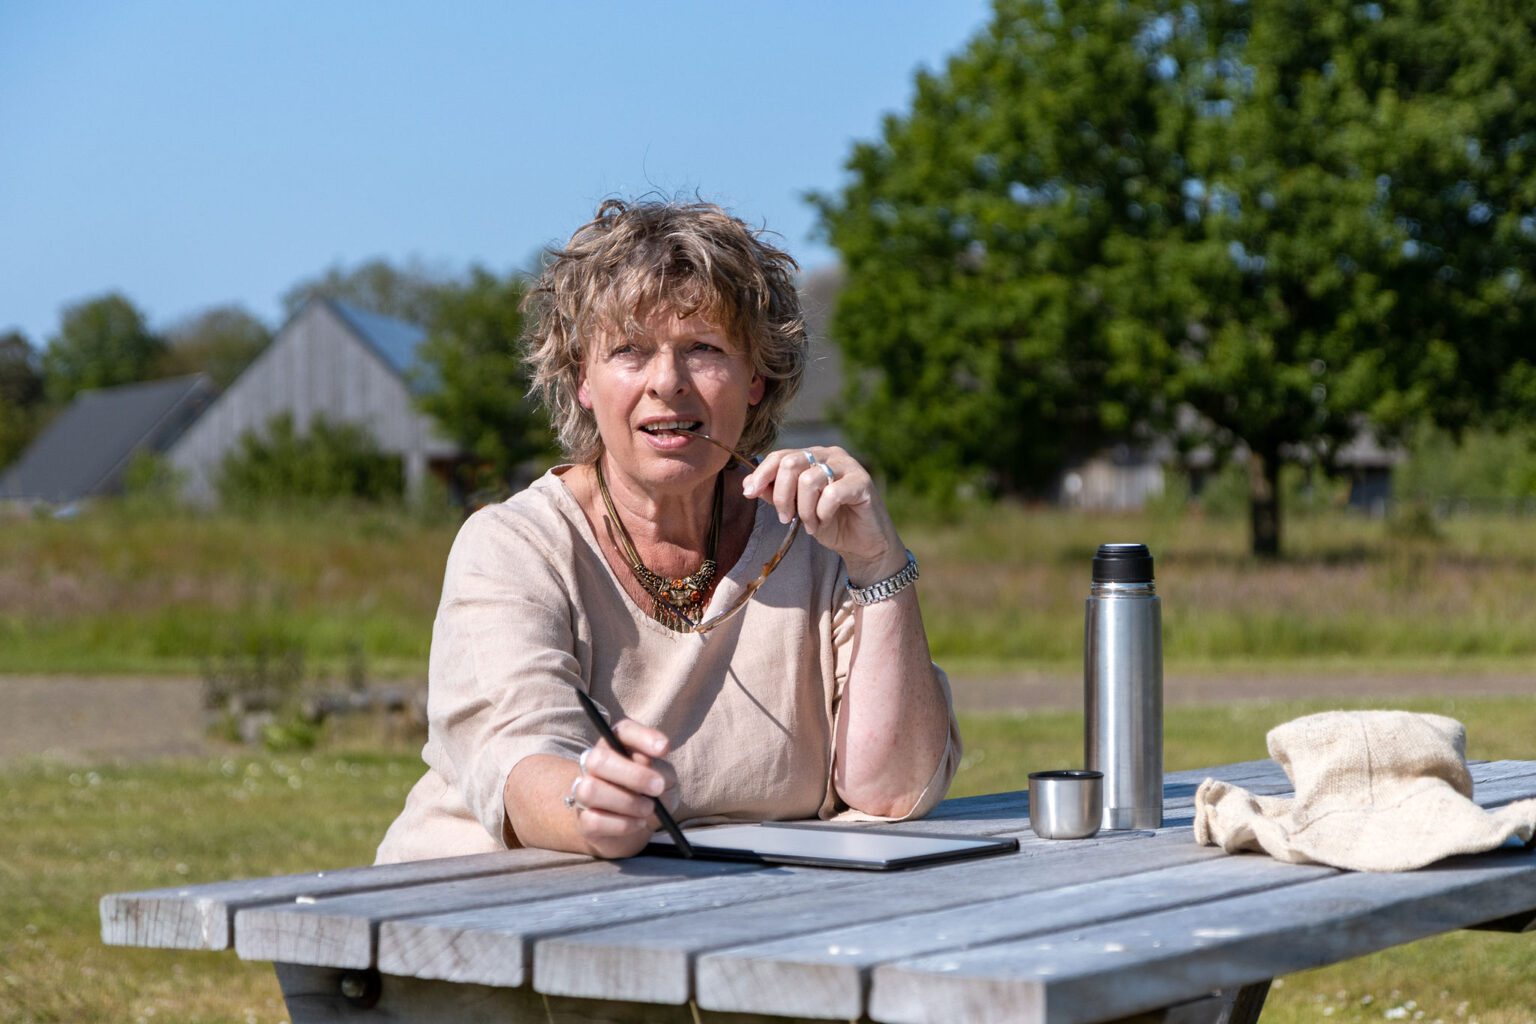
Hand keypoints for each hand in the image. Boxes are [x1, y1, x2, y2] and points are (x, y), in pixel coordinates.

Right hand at [567, 719, 678, 857]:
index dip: (642, 736)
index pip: (622, 731)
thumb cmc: (653, 794)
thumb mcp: (667, 779)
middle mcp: (595, 764)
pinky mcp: (583, 821)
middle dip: (633, 775)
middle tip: (657, 787)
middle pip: (597, 760)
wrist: (642, 825)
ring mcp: (584, 792)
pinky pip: (593, 821)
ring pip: (590, 791)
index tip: (664, 749)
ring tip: (648, 808)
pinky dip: (622, 825)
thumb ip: (660, 769)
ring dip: (627, 802)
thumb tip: (645, 763)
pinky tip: (638, 823)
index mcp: (617, 746)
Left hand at [742, 446, 907, 584]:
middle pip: (791, 464)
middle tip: (786, 519)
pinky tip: (824, 523)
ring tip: (810, 526)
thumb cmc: (830, 523)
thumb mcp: (796, 508)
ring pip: (809, 480)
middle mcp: (829, 454)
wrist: (862, 544)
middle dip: (783, 496)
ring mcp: (847, 465)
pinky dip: (822, 514)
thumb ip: (776, 494)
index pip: (780, 456)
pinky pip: (832, 494)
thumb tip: (748, 485)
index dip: (761, 474)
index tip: (750, 494)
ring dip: (804, 510)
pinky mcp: (862, 481)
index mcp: (812, 456)